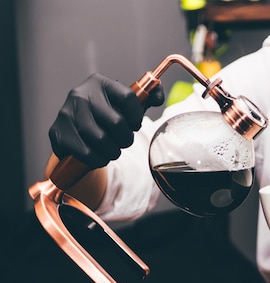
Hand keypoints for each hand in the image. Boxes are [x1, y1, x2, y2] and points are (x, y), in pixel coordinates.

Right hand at [48, 73, 163, 168]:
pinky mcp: (58, 132)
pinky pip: (86, 152)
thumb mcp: (126, 105)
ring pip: (100, 139)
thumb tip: (158, 96)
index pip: (128, 97)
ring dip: (113, 151)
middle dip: (126, 138)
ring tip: (113, 150)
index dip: (137, 116)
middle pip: (116, 122)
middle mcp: (81, 94)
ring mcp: (66, 113)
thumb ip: (147, 98)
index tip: (135, 125)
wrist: (74, 132)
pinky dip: (98, 160)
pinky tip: (99, 156)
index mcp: (100, 83)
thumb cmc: (106, 117)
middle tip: (124, 141)